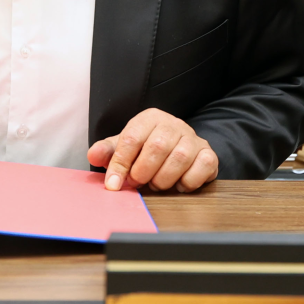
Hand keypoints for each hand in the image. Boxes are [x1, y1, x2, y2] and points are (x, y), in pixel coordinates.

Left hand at [87, 108, 217, 192]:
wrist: (178, 149)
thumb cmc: (146, 150)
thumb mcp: (124, 148)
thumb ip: (107, 151)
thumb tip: (94, 155)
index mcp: (150, 118)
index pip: (132, 138)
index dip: (120, 164)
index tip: (113, 184)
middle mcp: (173, 124)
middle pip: (157, 147)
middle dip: (143, 172)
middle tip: (138, 183)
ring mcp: (194, 138)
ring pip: (180, 158)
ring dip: (164, 179)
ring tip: (156, 184)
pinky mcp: (209, 154)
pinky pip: (202, 167)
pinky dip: (187, 182)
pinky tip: (178, 184)